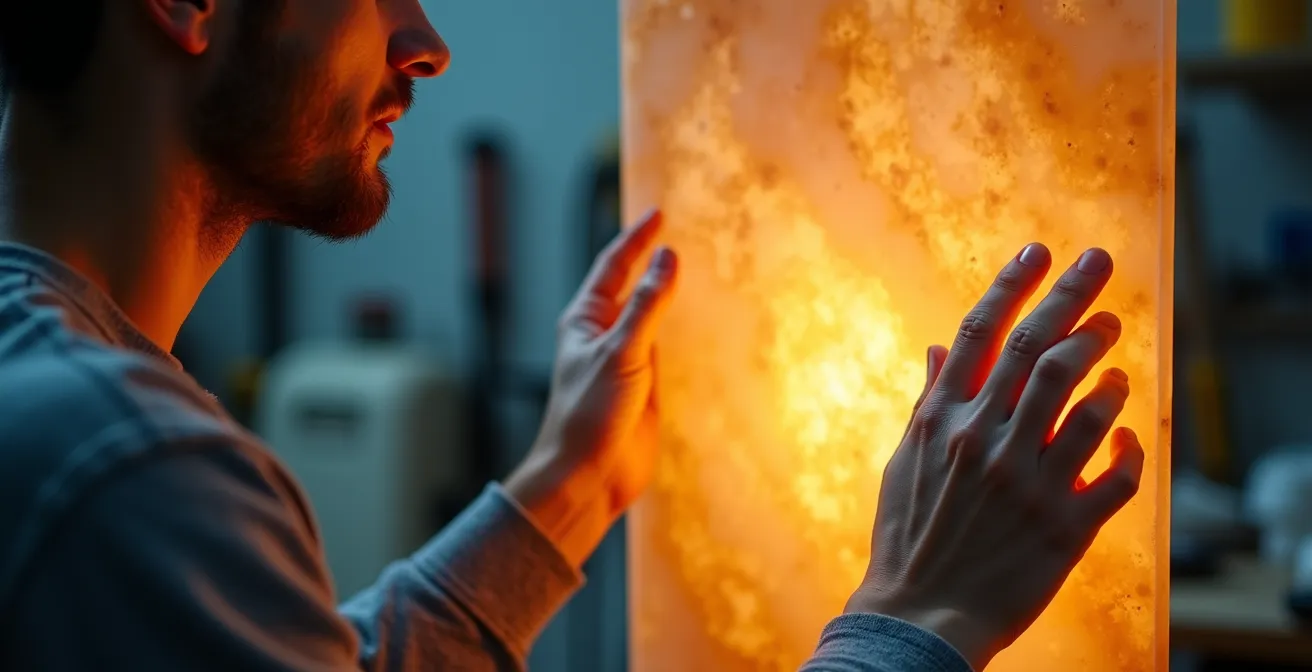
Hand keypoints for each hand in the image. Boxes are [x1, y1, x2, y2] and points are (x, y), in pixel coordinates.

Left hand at [504, 209, 677, 567]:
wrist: (587, 478)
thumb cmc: (589, 415)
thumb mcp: (622, 352)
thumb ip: (648, 305)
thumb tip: (668, 258)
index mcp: (586, 320)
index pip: (613, 265)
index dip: (637, 238)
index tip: (660, 214)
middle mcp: (605, 337)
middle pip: (634, 289)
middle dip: (654, 262)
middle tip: (682, 233)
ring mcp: (626, 363)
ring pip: (653, 321)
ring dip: (671, 300)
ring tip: (699, 273)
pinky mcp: (644, 391)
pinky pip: (668, 355)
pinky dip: (683, 338)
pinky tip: (703, 329)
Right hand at [845, 244, 1143, 668]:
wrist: (920, 614)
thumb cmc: (909, 534)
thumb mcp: (906, 462)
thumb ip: (929, 401)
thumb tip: (939, 347)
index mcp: (941, 421)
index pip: (980, 333)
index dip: (1012, 284)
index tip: (1040, 248)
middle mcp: (985, 442)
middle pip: (1041, 350)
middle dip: (1076, 297)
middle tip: (1102, 263)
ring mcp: (1028, 483)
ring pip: (1086, 402)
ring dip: (1107, 366)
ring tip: (1115, 345)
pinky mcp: (1066, 527)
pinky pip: (1117, 475)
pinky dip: (1130, 447)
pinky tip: (1128, 434)